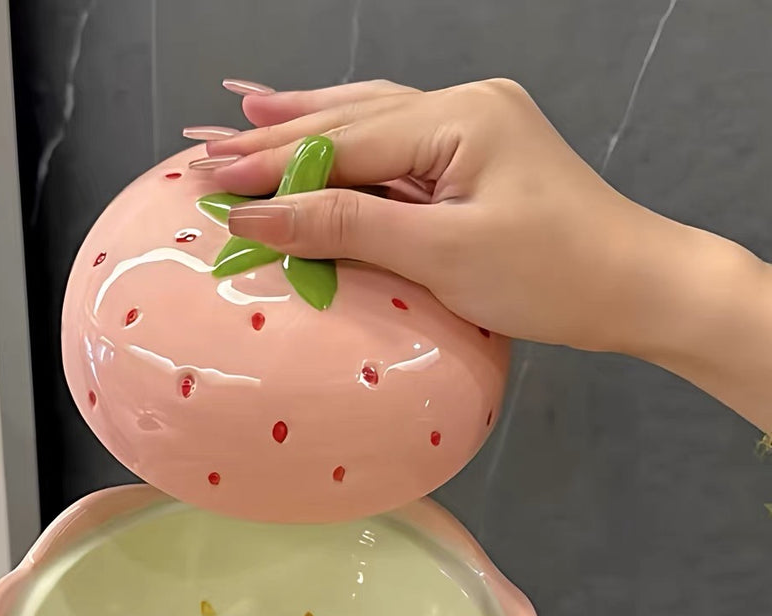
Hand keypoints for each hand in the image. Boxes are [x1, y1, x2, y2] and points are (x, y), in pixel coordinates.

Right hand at [196, 79, 771, 430]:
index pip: (343, 142)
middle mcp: (462, 108)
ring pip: (369, 121)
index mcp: (458, 119)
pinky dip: (348, 144)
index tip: (208, 182)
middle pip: (349, 118)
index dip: (272, 166)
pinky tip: (319, 131)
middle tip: (202, 143)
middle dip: (273, 134)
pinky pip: (395, 145)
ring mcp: (471, 129)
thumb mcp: (443, 254)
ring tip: (242, 114)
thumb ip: (349, 227)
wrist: (634, 287)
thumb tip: (261, 216)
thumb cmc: (552, 275)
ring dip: (304, 121)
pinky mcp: (475, 159)